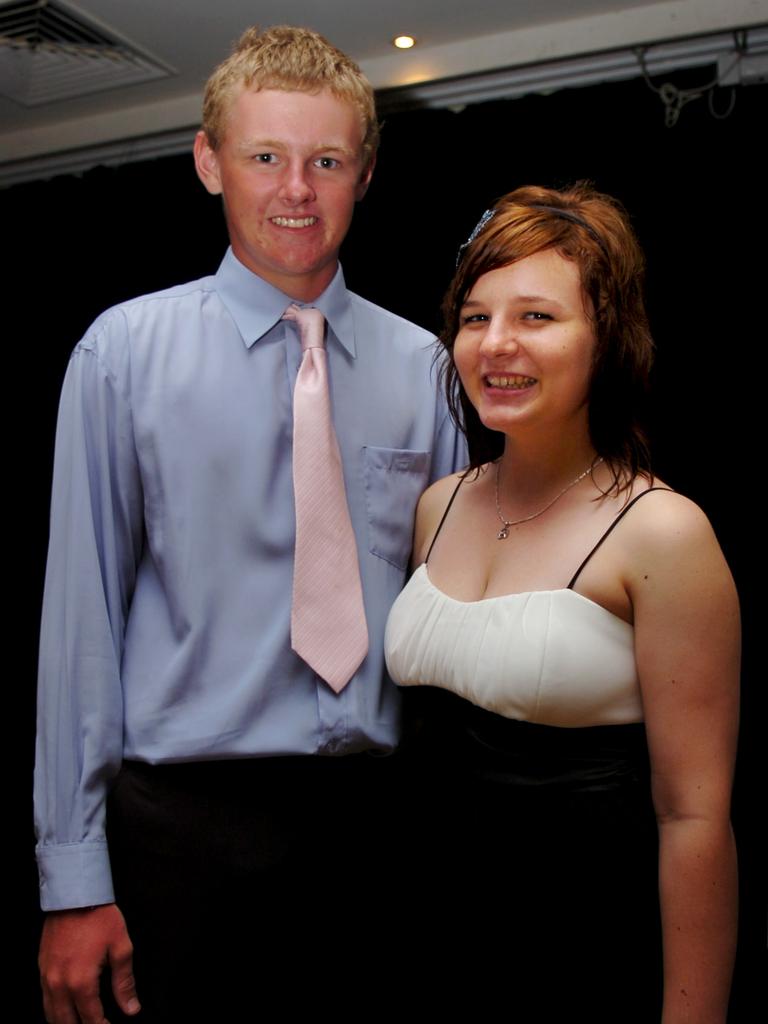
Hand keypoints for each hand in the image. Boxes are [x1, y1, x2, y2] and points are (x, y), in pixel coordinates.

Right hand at [39, 904, 139, 1023]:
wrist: (74, 895)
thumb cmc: (99, 918)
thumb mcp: (120, 948)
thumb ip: (124, 982)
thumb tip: (131, 1008)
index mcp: (81, 982)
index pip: (91, 1020)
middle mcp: (59, 985)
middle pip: (67, 1023)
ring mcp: (47, 977)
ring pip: (52, 1015)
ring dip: (66, 1022)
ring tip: (82, 1021)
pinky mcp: (41, 969)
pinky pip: (44, 1000)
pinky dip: (55, 1010)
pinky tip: (67, 1009)